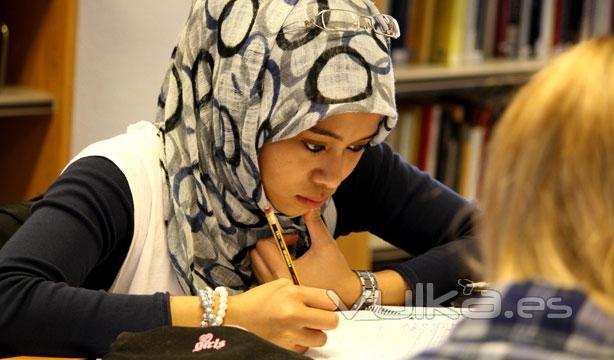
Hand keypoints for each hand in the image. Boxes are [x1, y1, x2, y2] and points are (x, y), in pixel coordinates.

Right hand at [224, 279, 338, 352]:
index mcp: (293, 294)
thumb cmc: (258, 299)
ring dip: (315, 334)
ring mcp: (289, 334)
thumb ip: (303, 290)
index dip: (327, 303)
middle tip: (317, 318)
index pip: (329, 300)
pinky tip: (290, 335)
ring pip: (321, 339)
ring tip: (302, 327)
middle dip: (327, 320)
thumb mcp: (280, 285)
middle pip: (332, 321)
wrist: (234, 318)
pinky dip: (301, 343)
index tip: (322, 305)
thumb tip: (324, 300)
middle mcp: (293, 314)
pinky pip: (305, 348)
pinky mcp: (285, 348)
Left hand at [250, 209, 360, 306]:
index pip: (263, 246)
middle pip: (255, 255)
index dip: (278, 236)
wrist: (343, 297)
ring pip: (256, 266)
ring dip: (269, 256)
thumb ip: (315, 224)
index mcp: (285, 270)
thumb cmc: (336, 271)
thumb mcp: (326, 245)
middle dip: (270, 245)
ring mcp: (275, 290)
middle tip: (289, 245)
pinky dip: (270, 267)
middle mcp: (276, 281)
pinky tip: (289, 266)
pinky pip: (262, 276)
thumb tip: (310, 206)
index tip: (295, 238)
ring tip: (290, 255)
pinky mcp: (277, 294)